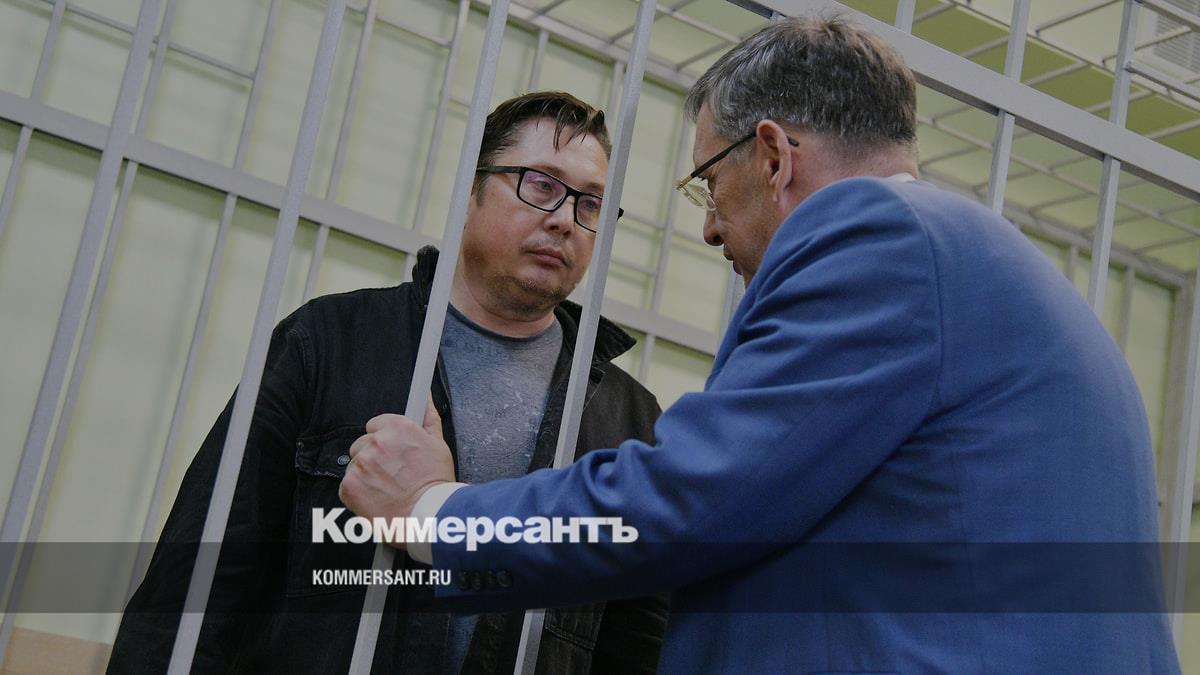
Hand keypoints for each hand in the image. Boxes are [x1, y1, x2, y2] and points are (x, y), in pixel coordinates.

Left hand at [338, 399, 454, 547]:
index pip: (376, 424)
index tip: (392, 452)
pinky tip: (377, 497)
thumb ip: (428, 418)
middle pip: (363, 444)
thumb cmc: (435, 485)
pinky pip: (347, 484)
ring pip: (355, 465)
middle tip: (392, 473)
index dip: (385, 440)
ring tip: (387, 488)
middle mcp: (377, 442)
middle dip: (374, 457)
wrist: (428, 517)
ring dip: (366, 475)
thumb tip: (426, 398)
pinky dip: (358, 492)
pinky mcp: (349, 485)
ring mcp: (361, 464)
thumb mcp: (438, 445)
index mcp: (397, 427)